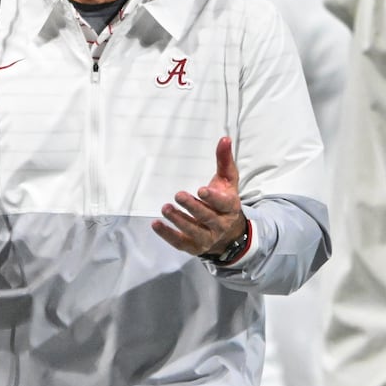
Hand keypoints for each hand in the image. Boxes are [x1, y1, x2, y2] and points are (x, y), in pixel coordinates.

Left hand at [152, 137, 247, 257]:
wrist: (229, 235)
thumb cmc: (225, 202)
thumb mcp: (228, 182)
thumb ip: (224, 161)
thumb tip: (224, 138)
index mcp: (230, 207)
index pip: (223, 203)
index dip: (213, 198)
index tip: (201, 190)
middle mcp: (220, 225)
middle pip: (206, 217)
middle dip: (192, 207)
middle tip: (178, 195)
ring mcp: (207, 238)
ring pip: (193, 231)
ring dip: (179, 220)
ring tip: (166, 208)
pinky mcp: (194, 247)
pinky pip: (180, 242)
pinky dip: (167, 235)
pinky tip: (156, 224)